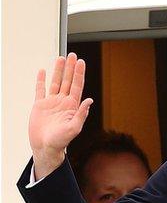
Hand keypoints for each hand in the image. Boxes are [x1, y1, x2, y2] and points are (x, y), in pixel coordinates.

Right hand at [29, 53, 93, 178]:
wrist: (46, 147)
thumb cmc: (61, 141)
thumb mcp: (74, 128)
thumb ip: (81, 114)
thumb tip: (90, 100)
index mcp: (72, 106)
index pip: (77, 86)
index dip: (79, 73)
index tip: (81, 62)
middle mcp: (63, 102)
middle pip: (68, 81)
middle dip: (70, 68)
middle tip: (73, 55)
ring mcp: (51, 102)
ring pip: (56, 82)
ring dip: (58, 70)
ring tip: (61, 58)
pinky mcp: (40, 105)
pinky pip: (40, 89)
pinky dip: (41, 80)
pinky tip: (43, 71)